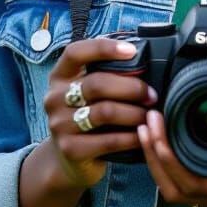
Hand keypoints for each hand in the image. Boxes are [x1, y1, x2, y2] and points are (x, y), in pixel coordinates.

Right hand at [42, 37, 158, 189]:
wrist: (67, 158)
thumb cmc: (87, 114)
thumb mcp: (89, 92)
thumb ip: (106, 74)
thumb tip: (143, 58)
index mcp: (60, 76)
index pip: (75, 52)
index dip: (103, 48)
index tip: (132, 51)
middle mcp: (54, 98)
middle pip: (96, 84)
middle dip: (131, 88)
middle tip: (152, 95)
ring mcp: (60, 124)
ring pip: (105, 112)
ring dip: (134, 113)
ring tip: (149, 115)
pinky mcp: (70, 149)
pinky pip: (108, 140)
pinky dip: (131, 137)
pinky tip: (142, 135)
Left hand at [136, 62, 206, 206]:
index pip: (199, 183)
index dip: (171, 160)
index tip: (160, 128)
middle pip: (179, 191)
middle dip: (156, 158)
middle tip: (148, 122)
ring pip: (176, 195)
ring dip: (156, 166)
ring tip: (147, 131)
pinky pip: (182, 191)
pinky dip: (165, 171)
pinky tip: (158, 145)